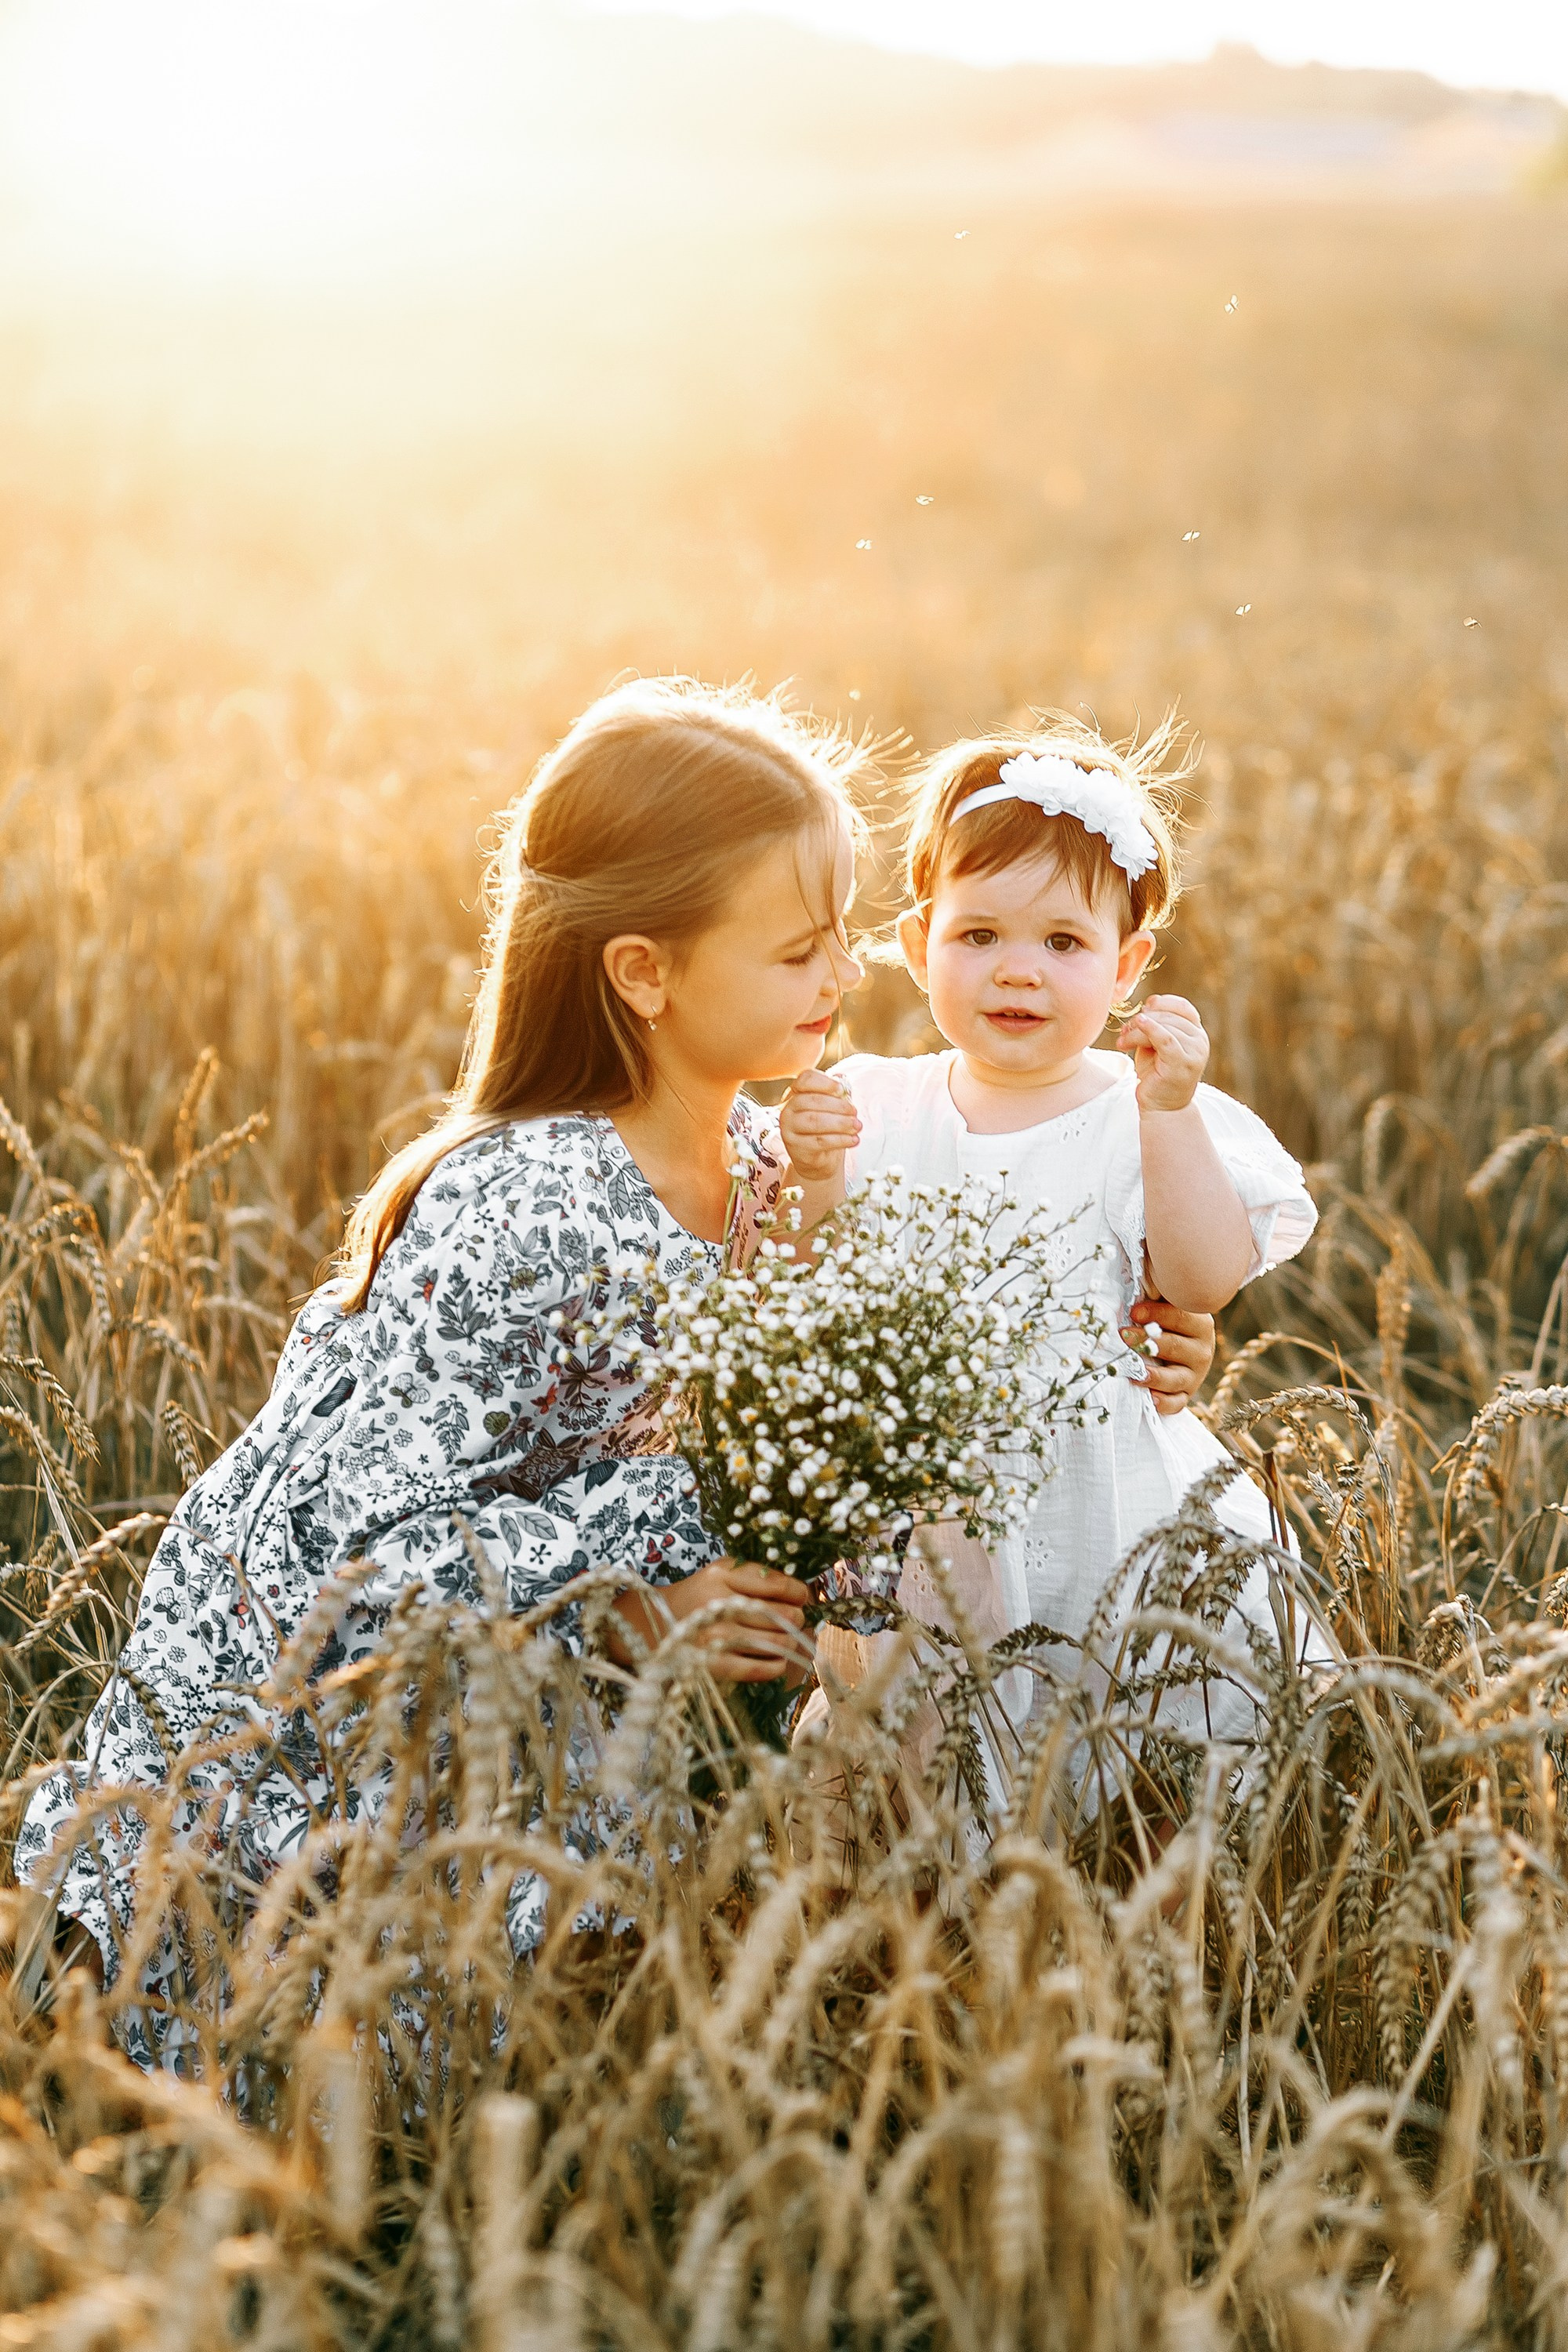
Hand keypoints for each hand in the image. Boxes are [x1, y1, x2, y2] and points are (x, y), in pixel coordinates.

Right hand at [609, 1559, 810, 1681]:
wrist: (657, 1624)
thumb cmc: (701, 1595)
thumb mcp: (723, 1573)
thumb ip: (759, 1576)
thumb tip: (807, 1592)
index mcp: (722, 1574)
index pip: (779, 1583)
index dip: (799, 1592)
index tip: (801, 1597)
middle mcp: (718, 1603)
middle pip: (784, 1615)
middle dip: (798, 1619)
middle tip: (796, 1621)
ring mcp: (715, 1636)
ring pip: (777, 1642)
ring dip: (792, 1643)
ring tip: (789, 1640)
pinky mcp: (713, 1664)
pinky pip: (762, 1668)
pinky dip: (777, 1665)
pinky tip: (775, 1659)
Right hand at [780, 1067, 860, 1184]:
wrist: (817, 1159)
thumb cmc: (825, 1129)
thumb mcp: (832, 1109)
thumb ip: (837, 1094)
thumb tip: (843, 1081)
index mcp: (796, 1093)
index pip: (805, 1079)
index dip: (825, 1082)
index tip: (842, 1090)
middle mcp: (788, 1109)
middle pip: (812, 1100)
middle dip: (838, 1106)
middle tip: (855, 1112)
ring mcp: (788, 1128)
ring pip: (815, 1121)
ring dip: (841, 1123)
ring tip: (857, 1126)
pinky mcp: (795, 1146)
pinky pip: (819, 1141)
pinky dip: (840, 1140)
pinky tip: (853, 1140)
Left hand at [1119, 994, 1209, 1114]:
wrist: (1161, 1107)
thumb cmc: (1155, 1075)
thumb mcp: (1153, 1045)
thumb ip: (1154, 1025)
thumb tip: (1147, 1005)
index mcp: (1196, 1033)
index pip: (1181, 1006)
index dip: (1161, 1003)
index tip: (1142, 1012)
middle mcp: (1200, 1041)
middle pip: (1168, 1016)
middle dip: (1141, 1021)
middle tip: (1123, 1032)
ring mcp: (1194, 1052)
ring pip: (1163, 1027)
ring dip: (1136, 1031)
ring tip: (1123, 1042)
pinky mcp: (1182, 1062)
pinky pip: (1165, 1038)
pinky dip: (1149, 1030)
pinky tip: (1135, 1028)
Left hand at [1121, 1297, 1214, 1417]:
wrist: (1181, 1347)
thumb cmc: (1164, 1320)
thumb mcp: (1166, 1304)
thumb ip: (1155, 1291)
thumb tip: (1135, 1269)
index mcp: (1200, 1324)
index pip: (1179, 1317)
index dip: (1155, 1314)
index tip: (1132, 1312)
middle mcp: (1202, 1350)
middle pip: (1175, 1347)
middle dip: (1147, 1342)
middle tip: (1122, 1336)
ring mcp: (1195, 1375)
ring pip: (1176, 1378)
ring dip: (1154, 1376)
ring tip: (1134, 1372)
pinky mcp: (1186, 1395)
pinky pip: (1177, 1403)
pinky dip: (1164, 1403)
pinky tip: (1148, 1399)